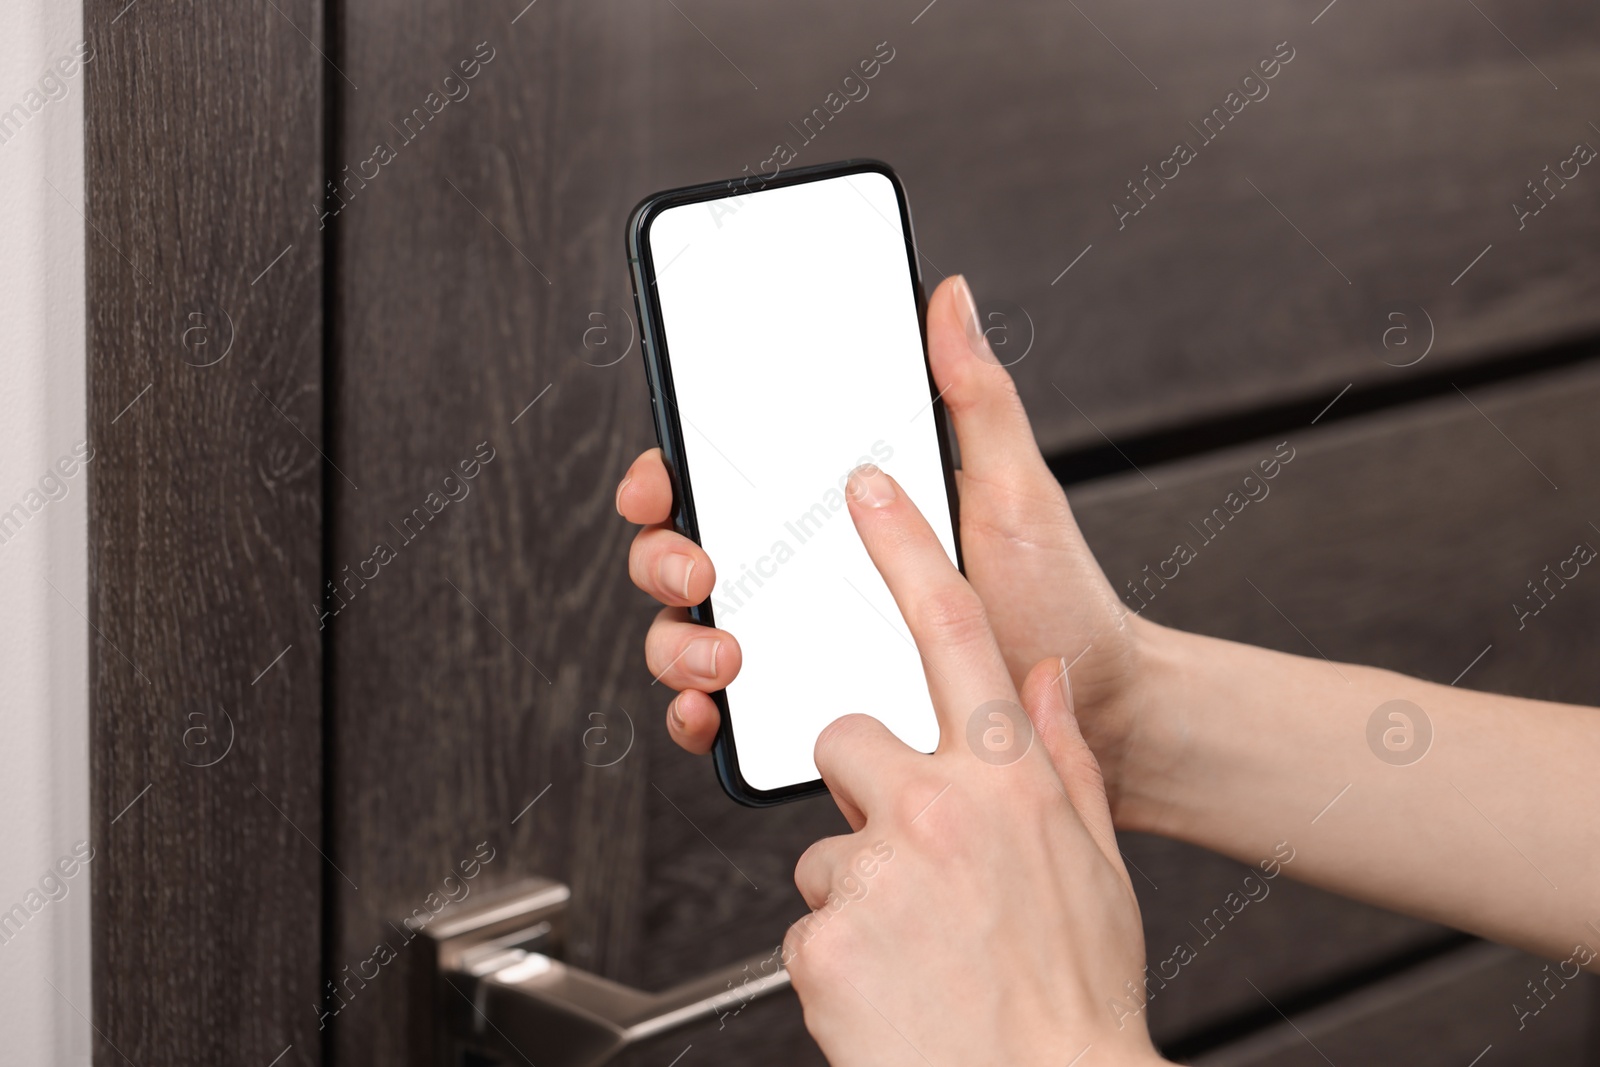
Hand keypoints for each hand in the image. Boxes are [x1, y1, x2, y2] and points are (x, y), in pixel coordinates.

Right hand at [617, 274, 1151, 811]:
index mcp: (835, 507)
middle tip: (701, 568)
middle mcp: (800, 572)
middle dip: (661, 555)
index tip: (665, 478)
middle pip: (683, 550)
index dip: (670, 469)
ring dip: (674, 642)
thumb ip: (976, 397)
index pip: (724, 475)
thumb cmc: (1054, 592)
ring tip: (723, 655)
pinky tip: (711, 712)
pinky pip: (723, 713)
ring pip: (685, 634)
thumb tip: (952, 296)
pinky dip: (696, 715)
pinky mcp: (803, 716)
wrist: (1091, 704)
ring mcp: (796, 644)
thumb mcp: (1015, 488)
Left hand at [782, 463, 1165, 1066]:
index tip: (867, 491)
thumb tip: (1036, 681)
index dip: (905, 550)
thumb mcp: (1095, 867)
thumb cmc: (1073, 998)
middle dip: (865, 787)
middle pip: (845, 736)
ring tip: (919, 948)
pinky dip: (840, 955)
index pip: (950, 633)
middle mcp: (935, 809)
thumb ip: (1062, 759)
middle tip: (911, 859)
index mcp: (1008, 781)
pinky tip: (892, 986)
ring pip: (826, 847)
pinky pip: (807, 923)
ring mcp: (872, 871)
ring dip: (858, 890)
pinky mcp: (820, 937)